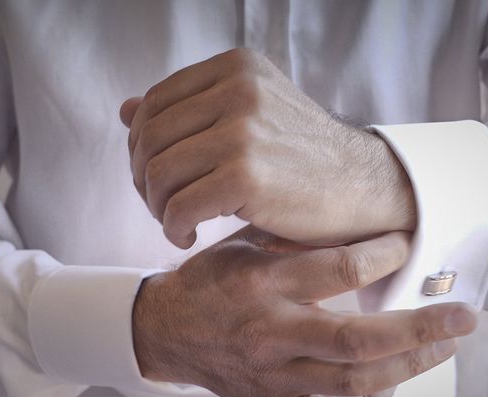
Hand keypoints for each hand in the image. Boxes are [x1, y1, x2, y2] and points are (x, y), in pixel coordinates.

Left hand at [120, 48, 415, 248]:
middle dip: (144, 179)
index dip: (141, 145)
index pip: (154, 104)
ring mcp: (244, 131)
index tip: (156, 176)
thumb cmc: (304, 159)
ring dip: (157, 206)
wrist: (362, 188)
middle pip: (149, 138)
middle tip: (162, 205)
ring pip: (158, 173)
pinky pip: (180, 206)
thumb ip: (190, 109)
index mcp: (236, 69)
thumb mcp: (251, 117)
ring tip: (176, 222)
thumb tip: (125, 109)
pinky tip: (187, 236)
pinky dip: (173, 227)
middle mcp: (239, 91)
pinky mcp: (249, 176)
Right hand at [132, 226, 475, 396]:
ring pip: (355, 381)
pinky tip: (390, 389)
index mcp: (261, 283)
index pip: (337, 269)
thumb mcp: (243, 244)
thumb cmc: (209, 281)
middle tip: (465, 316)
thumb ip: (295, 240)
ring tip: (444, 347)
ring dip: (409, 366)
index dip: (385, 254)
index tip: (410, 242)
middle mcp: (271, 332)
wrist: (165, 330)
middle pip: (359, 339)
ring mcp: (274, 375)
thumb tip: (360, 229)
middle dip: (422, 328)